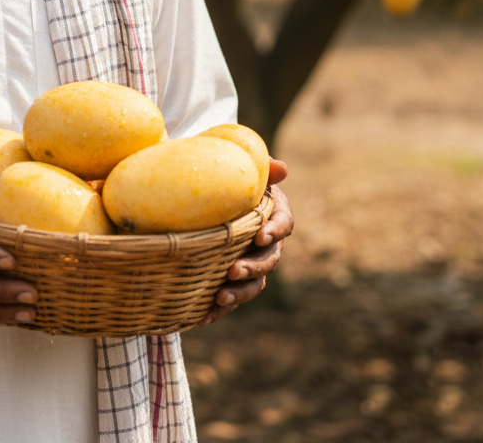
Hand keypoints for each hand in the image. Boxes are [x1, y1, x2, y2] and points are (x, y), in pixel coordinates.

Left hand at [196, 158, 293, 326]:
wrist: (198, 188)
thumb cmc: (222, 171)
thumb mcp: (235, 162)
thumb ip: (258, 166)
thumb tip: (281, 168)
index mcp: (270, 211)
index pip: (283, 222)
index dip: (275, 230)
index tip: (260, 234)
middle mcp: (264, 239)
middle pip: (269, 258)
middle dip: (254, 267)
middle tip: (233, 271)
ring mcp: (249, 260)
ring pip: (254, 283)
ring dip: (239, 292)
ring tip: (219, 298)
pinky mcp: (230, 276)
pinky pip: (229, 296)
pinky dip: (217, 309)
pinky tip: (201, 318)